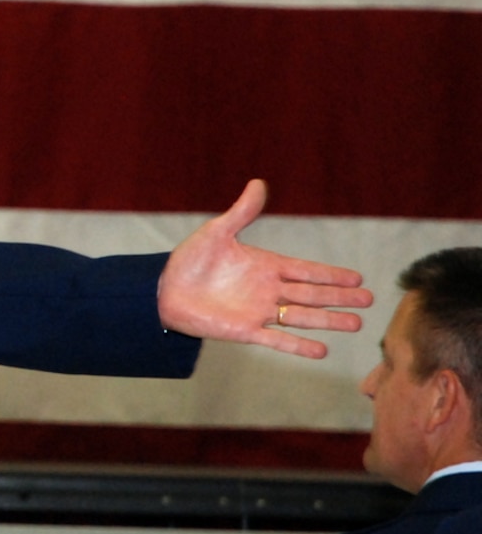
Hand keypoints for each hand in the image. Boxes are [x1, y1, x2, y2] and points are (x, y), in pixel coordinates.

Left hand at [157, 179, 371, 358]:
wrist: (163, 289)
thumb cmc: (190, 260)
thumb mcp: (217, 232)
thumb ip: (242, 212)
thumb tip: (258, 184)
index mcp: (266, 266)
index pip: (306, 270)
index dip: (331, 274)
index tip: (357, 278)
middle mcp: (268, 290)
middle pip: (312, 294)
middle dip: (340, 297)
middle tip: (370, 300)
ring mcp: (258, 311)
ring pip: (301, 317)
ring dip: (328, 321)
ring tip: (357, 324)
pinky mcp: (245, 330)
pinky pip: (277, 340)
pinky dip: (297, 346)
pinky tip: (321, 350)